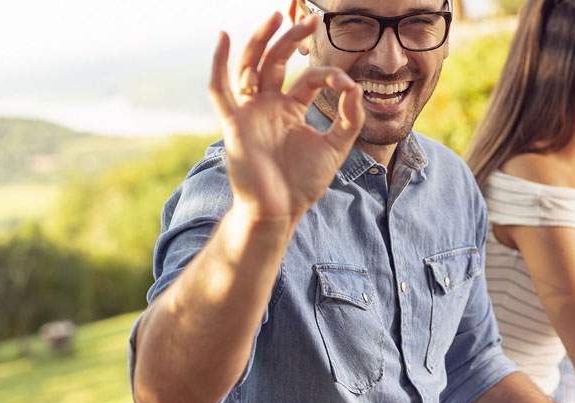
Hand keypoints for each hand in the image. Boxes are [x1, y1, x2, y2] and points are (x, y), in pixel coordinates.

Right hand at [209, 12, 364, 223]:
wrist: (279, 211)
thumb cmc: (301, 183)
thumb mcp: (335, 148)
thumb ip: (349, 120)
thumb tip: (356, 88)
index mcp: (288, 109)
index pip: (308, 78)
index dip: (328, 75)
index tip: (347, 85)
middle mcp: (266, 105)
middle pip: (275, 61)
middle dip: (291, 38)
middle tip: (310, 19)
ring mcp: (248, 111)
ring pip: (250, 65)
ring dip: (261, 40)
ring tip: (275, 15)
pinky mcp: (233, 123)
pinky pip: (220, 89)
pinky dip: (218, 62)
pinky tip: (222, 37)